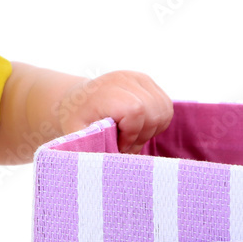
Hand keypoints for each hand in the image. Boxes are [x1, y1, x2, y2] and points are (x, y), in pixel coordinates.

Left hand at [56, 70, 172, 153]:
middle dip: (142, 135)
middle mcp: (125, 79)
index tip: (118, 145)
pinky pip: (166, 106)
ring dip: (152, 129)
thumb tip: (110, 163)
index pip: (136, 111)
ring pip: (164, 110)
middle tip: (125, 144)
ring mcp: (139, 78)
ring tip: (131, 135)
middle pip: (153, 113)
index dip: (132, 134)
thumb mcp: (77, 136)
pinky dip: (157, 121)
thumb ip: (94, 147)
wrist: (78, 99)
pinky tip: (140, 126)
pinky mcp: (148, 82)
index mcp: (107, 91)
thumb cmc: (76, 120)